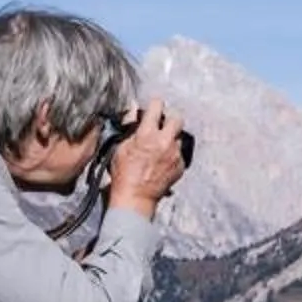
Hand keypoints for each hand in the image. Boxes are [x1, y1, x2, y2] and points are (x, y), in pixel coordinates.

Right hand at [105, 98, 190, 218]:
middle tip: (163, 123)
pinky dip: (172, 154)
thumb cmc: (124, 174)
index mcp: (148, 134)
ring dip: (171, 137)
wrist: (135, 197)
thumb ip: (130, 126)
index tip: (155, 104)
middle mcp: (165, 142)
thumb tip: (133, 110)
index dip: (155, 103)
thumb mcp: (121, 147)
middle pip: (177, 118)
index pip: (157, 107)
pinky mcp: (180, 166)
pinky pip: (179, 153)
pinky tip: (162, 161)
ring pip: (178, 137)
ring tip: (159, 146)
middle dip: (170, 118)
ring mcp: (175, 155)